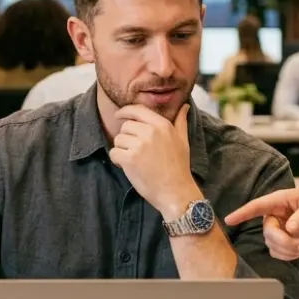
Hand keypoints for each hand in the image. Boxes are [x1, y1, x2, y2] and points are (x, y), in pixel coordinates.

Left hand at [109, 103, 200, 219]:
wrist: (176, 192)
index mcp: (162, 125)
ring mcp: (140, 145)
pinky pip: (113, 152)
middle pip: (125, 126)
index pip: (137, 110)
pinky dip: (117, 160)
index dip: (125, 111)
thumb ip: (180, 121)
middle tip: (134, 150)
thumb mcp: (183, 140)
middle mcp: (151, 132)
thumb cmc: (179, 167)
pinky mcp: (130, 159)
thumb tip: (184, 106)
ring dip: (121, 149)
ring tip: (133, 159)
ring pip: (118, 139)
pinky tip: (127, 166)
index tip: (119, 115)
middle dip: (126, 137)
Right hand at [225, 186, 298, 259]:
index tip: (228, 220)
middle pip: (268, 233)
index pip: (255, 207)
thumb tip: (290, 228)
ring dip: (291, 251)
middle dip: (286, 243)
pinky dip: (292, 255)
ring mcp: (276, 228)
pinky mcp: (281, 239)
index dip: (242, 214)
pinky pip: (279, 253)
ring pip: (273, 246)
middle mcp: (272, 215)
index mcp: (277, 201)